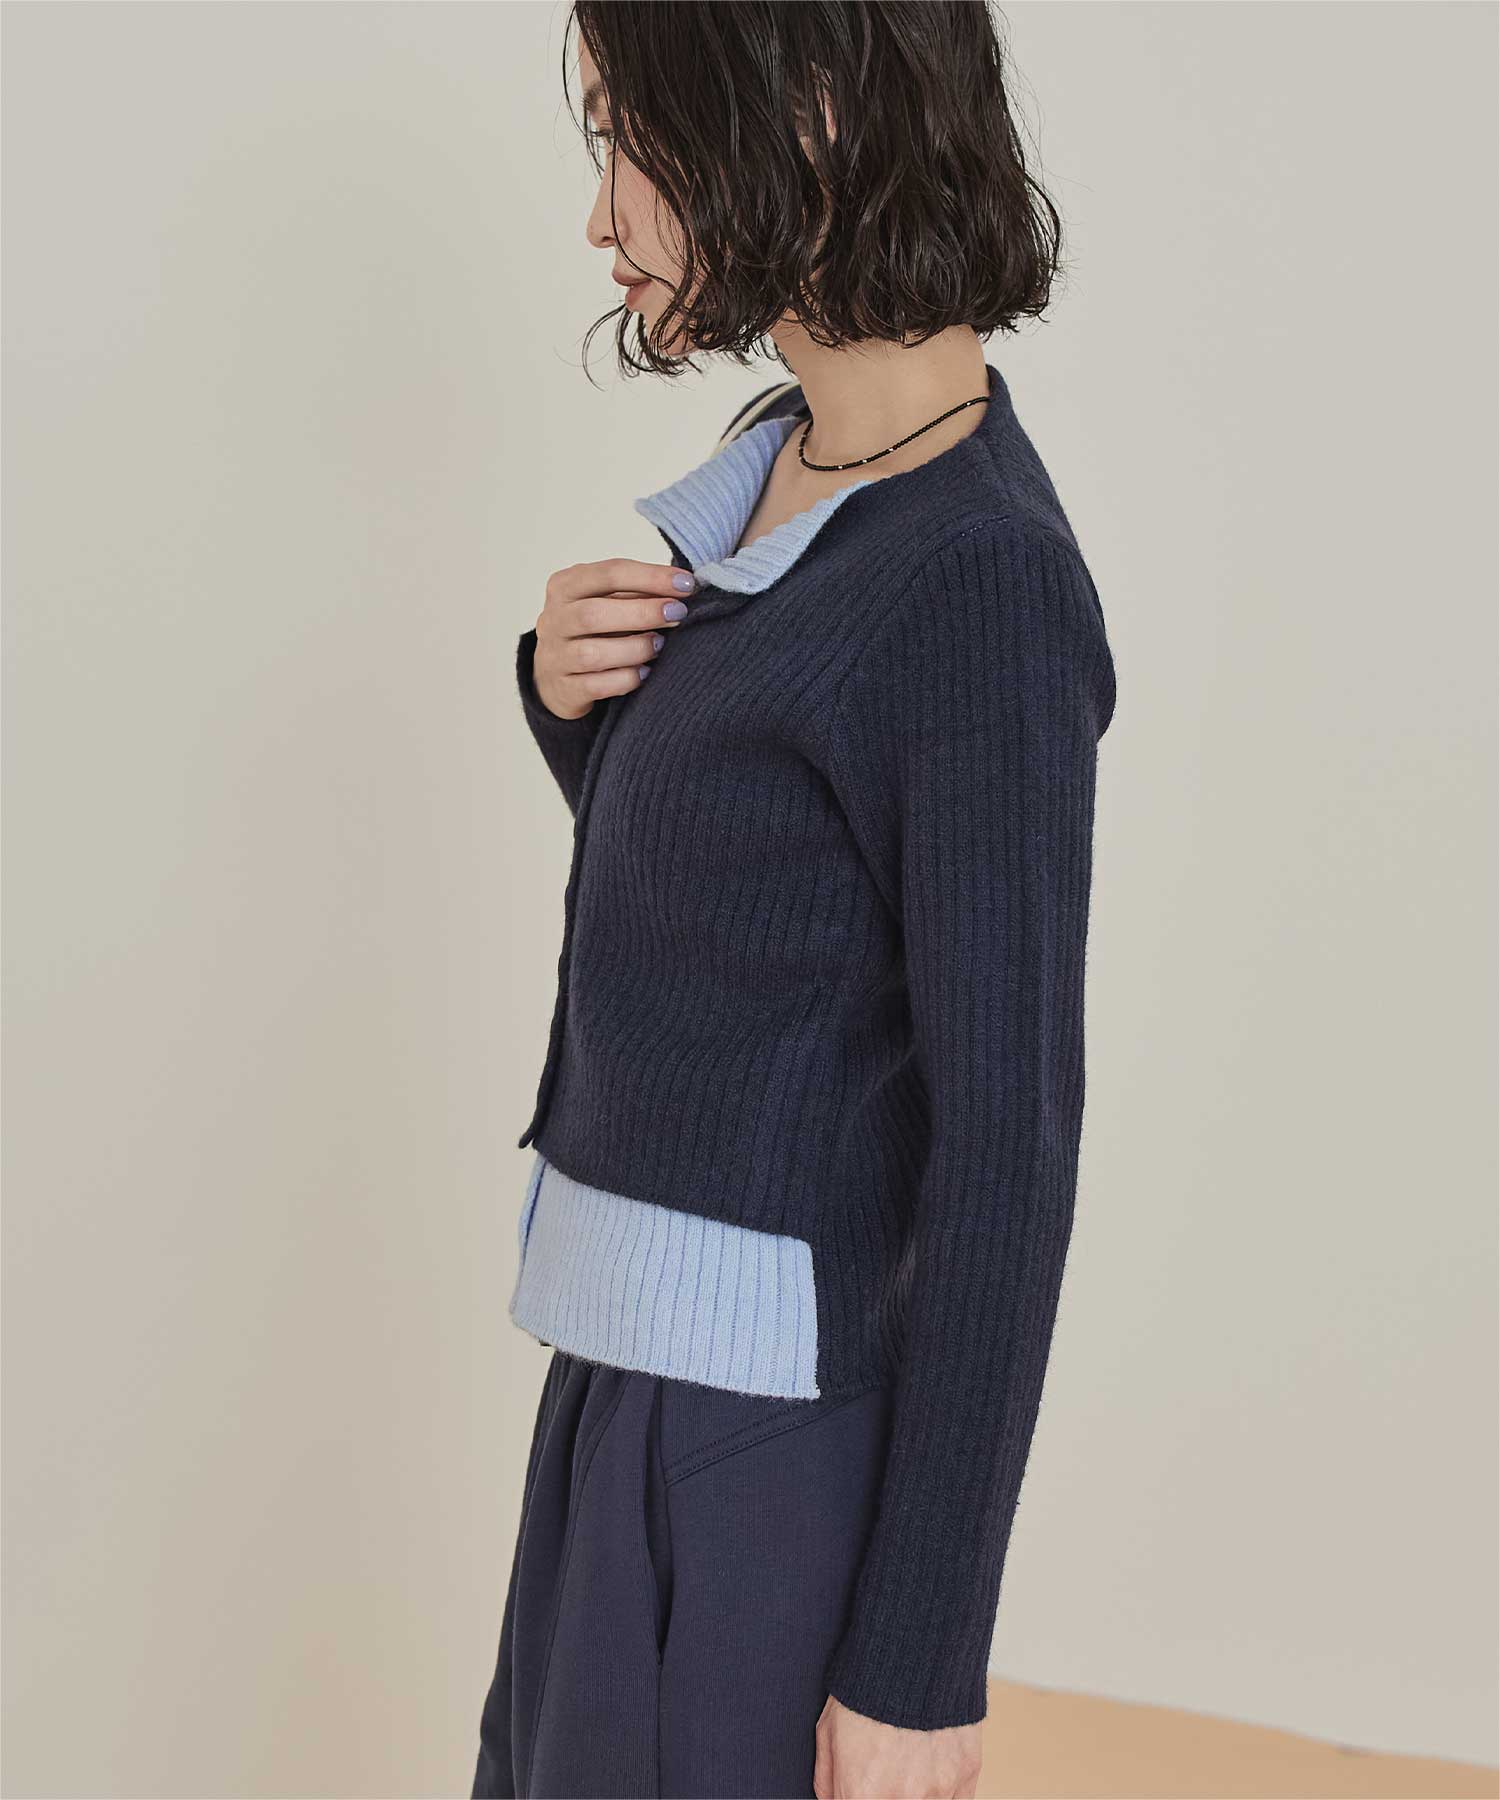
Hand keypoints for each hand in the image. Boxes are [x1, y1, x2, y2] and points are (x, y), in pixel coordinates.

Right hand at [532, 557, 696, 719]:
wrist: (556, 676)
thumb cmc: (593, 631)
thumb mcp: (606, 602)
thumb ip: (637, 593)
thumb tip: (684, 587)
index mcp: (565, 586)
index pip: (608, 574)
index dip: (650, 577)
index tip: (686, 584)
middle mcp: (553, 620)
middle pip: (592, 614)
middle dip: (642, 613)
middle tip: (677, 614)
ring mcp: (554, 657)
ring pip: (592, 654)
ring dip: (635, 648)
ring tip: (660, 645)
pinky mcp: (563, 689)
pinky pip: (596, 686)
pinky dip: (625, 678)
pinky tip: (644, 673)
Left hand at [814, 1694, 981, 1799]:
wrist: (914, 1646)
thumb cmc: (864, 1686)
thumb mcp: (828, 1730)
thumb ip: (828, 1781)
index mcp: (862, 1793)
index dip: (857, 1795)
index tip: (861, 1785)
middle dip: (884, 1792)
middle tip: (885, 1768)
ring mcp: (938, 1790)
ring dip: (915, 1792)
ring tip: (907, 1760)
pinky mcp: (966, 1775)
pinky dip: (941, 1791)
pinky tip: (930, 1765)